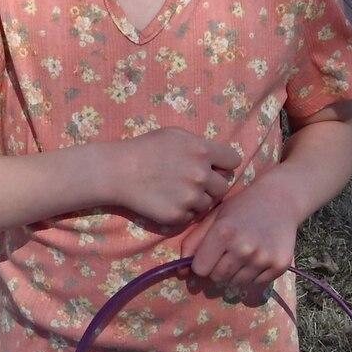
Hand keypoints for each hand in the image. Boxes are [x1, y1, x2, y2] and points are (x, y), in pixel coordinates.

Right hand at [112, 128, 239, 229]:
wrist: (117, 171)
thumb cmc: (145, 148)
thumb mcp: (175, 135)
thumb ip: (200, 144)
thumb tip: (218, 158)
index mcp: (202, 151)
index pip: (233, 161)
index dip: (224, 164)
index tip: (214, 167)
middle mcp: (201, 175)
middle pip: (223, 187)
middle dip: (211, 185)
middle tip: (192, 183)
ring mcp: (190, 197)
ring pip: (208, 204)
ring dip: (197, 200)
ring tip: (176, 192)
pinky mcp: (178, 216)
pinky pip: (191, 217)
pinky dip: (182, 212)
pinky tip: (166, 201)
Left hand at [182, 170, 300, 304]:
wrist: (279, 200)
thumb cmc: (241, 207)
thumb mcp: (214, 217)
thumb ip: (194, 242)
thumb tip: (180, 272)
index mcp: (223, 232)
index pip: (200, 269)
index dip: (201, 263)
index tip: (208, 255)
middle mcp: (243, 248)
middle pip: (217, 277)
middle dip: (216, 269)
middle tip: (226, 252)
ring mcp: (263, 258)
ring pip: (236, 282)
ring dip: (234, 273)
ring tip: (242, 253)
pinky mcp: (279, 265)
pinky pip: (255, 283)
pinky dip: (253, 274)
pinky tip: (257, 255)